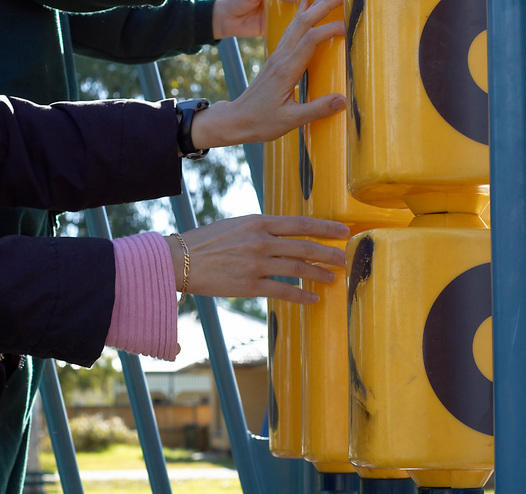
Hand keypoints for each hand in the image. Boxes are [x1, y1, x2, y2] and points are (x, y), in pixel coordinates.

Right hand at [165, 215, 349, 303]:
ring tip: (333, 278)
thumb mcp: (237, 225)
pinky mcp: (250, 285)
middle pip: (305, 247)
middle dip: (329, 253)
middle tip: (345, 257)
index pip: (301, 223)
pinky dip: (301, 296)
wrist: (180, 260)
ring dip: (319, 274)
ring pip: (298, 269)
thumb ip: (261, 229)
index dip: (325, 227)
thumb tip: (283, 236)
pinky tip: (313, 298)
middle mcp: (261, 240)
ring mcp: (257, 264)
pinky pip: (283, 291)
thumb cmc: (207, 242)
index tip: (343, 231)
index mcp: (258, 222)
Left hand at [192, 0, 345, 148]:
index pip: (311, 39)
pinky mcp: (275, 59)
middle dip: (323, 6)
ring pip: (296, 23)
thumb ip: (317, 110)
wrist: (236, 120)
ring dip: (313, 8)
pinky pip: (290, 31)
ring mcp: (276, 56)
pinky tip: (307, 10)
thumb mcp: (290, 120)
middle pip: (303, 22)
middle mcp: (280, 58)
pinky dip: (302, 17)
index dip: (330, 29)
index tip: (348, 29)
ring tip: (329, 0)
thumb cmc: (260, 122)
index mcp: (286, 70)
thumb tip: (342, 100)